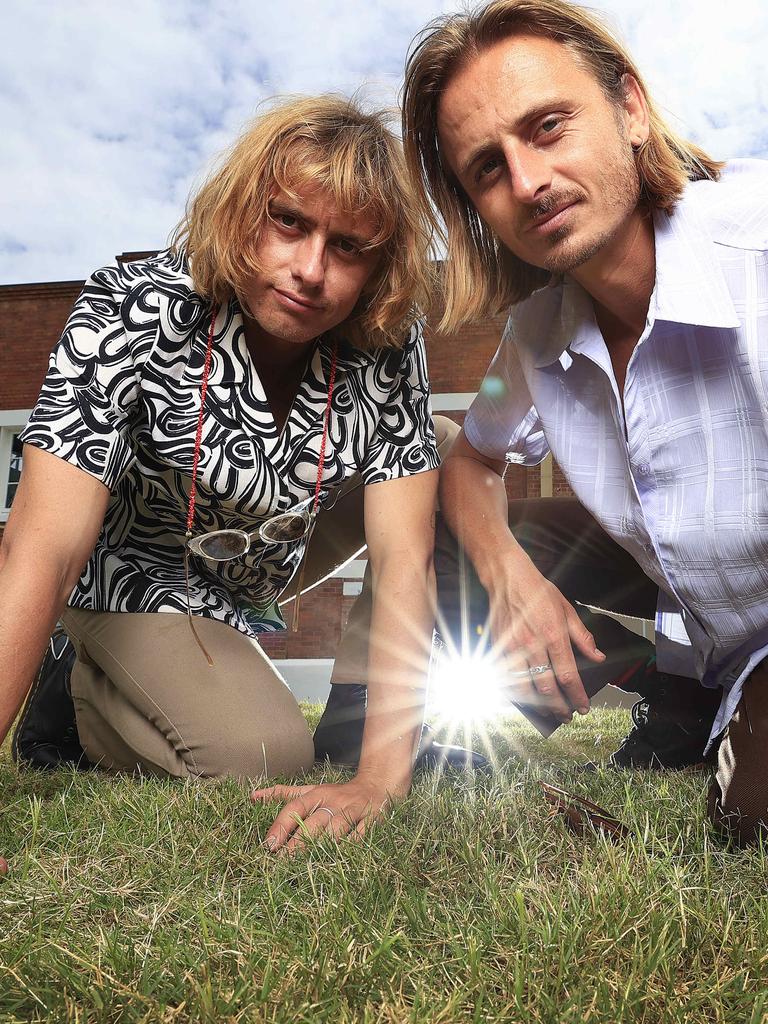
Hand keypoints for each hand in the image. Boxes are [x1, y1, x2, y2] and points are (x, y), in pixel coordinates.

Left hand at [251, 776, 398, 856]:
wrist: (377, 784)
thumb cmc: (338, 793)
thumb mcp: (311, 790)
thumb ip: (283, 793)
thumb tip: (252, 796)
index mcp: (317, 794)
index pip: (295, 807)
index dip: (281, 825)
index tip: (269, 846)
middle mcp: (334, 801)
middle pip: (314, 822)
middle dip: (298, 843)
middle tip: (283, 863)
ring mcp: (354, 810)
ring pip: (337, 828)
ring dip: (322, 846)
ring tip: (308, 866)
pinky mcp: (373, 820)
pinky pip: (362, 836)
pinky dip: (351, 848)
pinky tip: (341, 863)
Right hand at [487, 553, 604, 721]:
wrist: (507, 578)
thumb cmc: (537, 591)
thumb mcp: (567, 609)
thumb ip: (582, 637)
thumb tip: (597, 657)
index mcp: (553, 635)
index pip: (568, 675)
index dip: (577, 696)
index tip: (583, 707)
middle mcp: (532, 645)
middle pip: (546, 687)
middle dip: (559, 706)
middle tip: (566, 716)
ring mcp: (512, 648)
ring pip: (524, 688)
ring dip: (537, 705)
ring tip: (548, 712)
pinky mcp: (498, 648)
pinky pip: (507, 678)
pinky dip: (517, 692)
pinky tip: (526, 698)